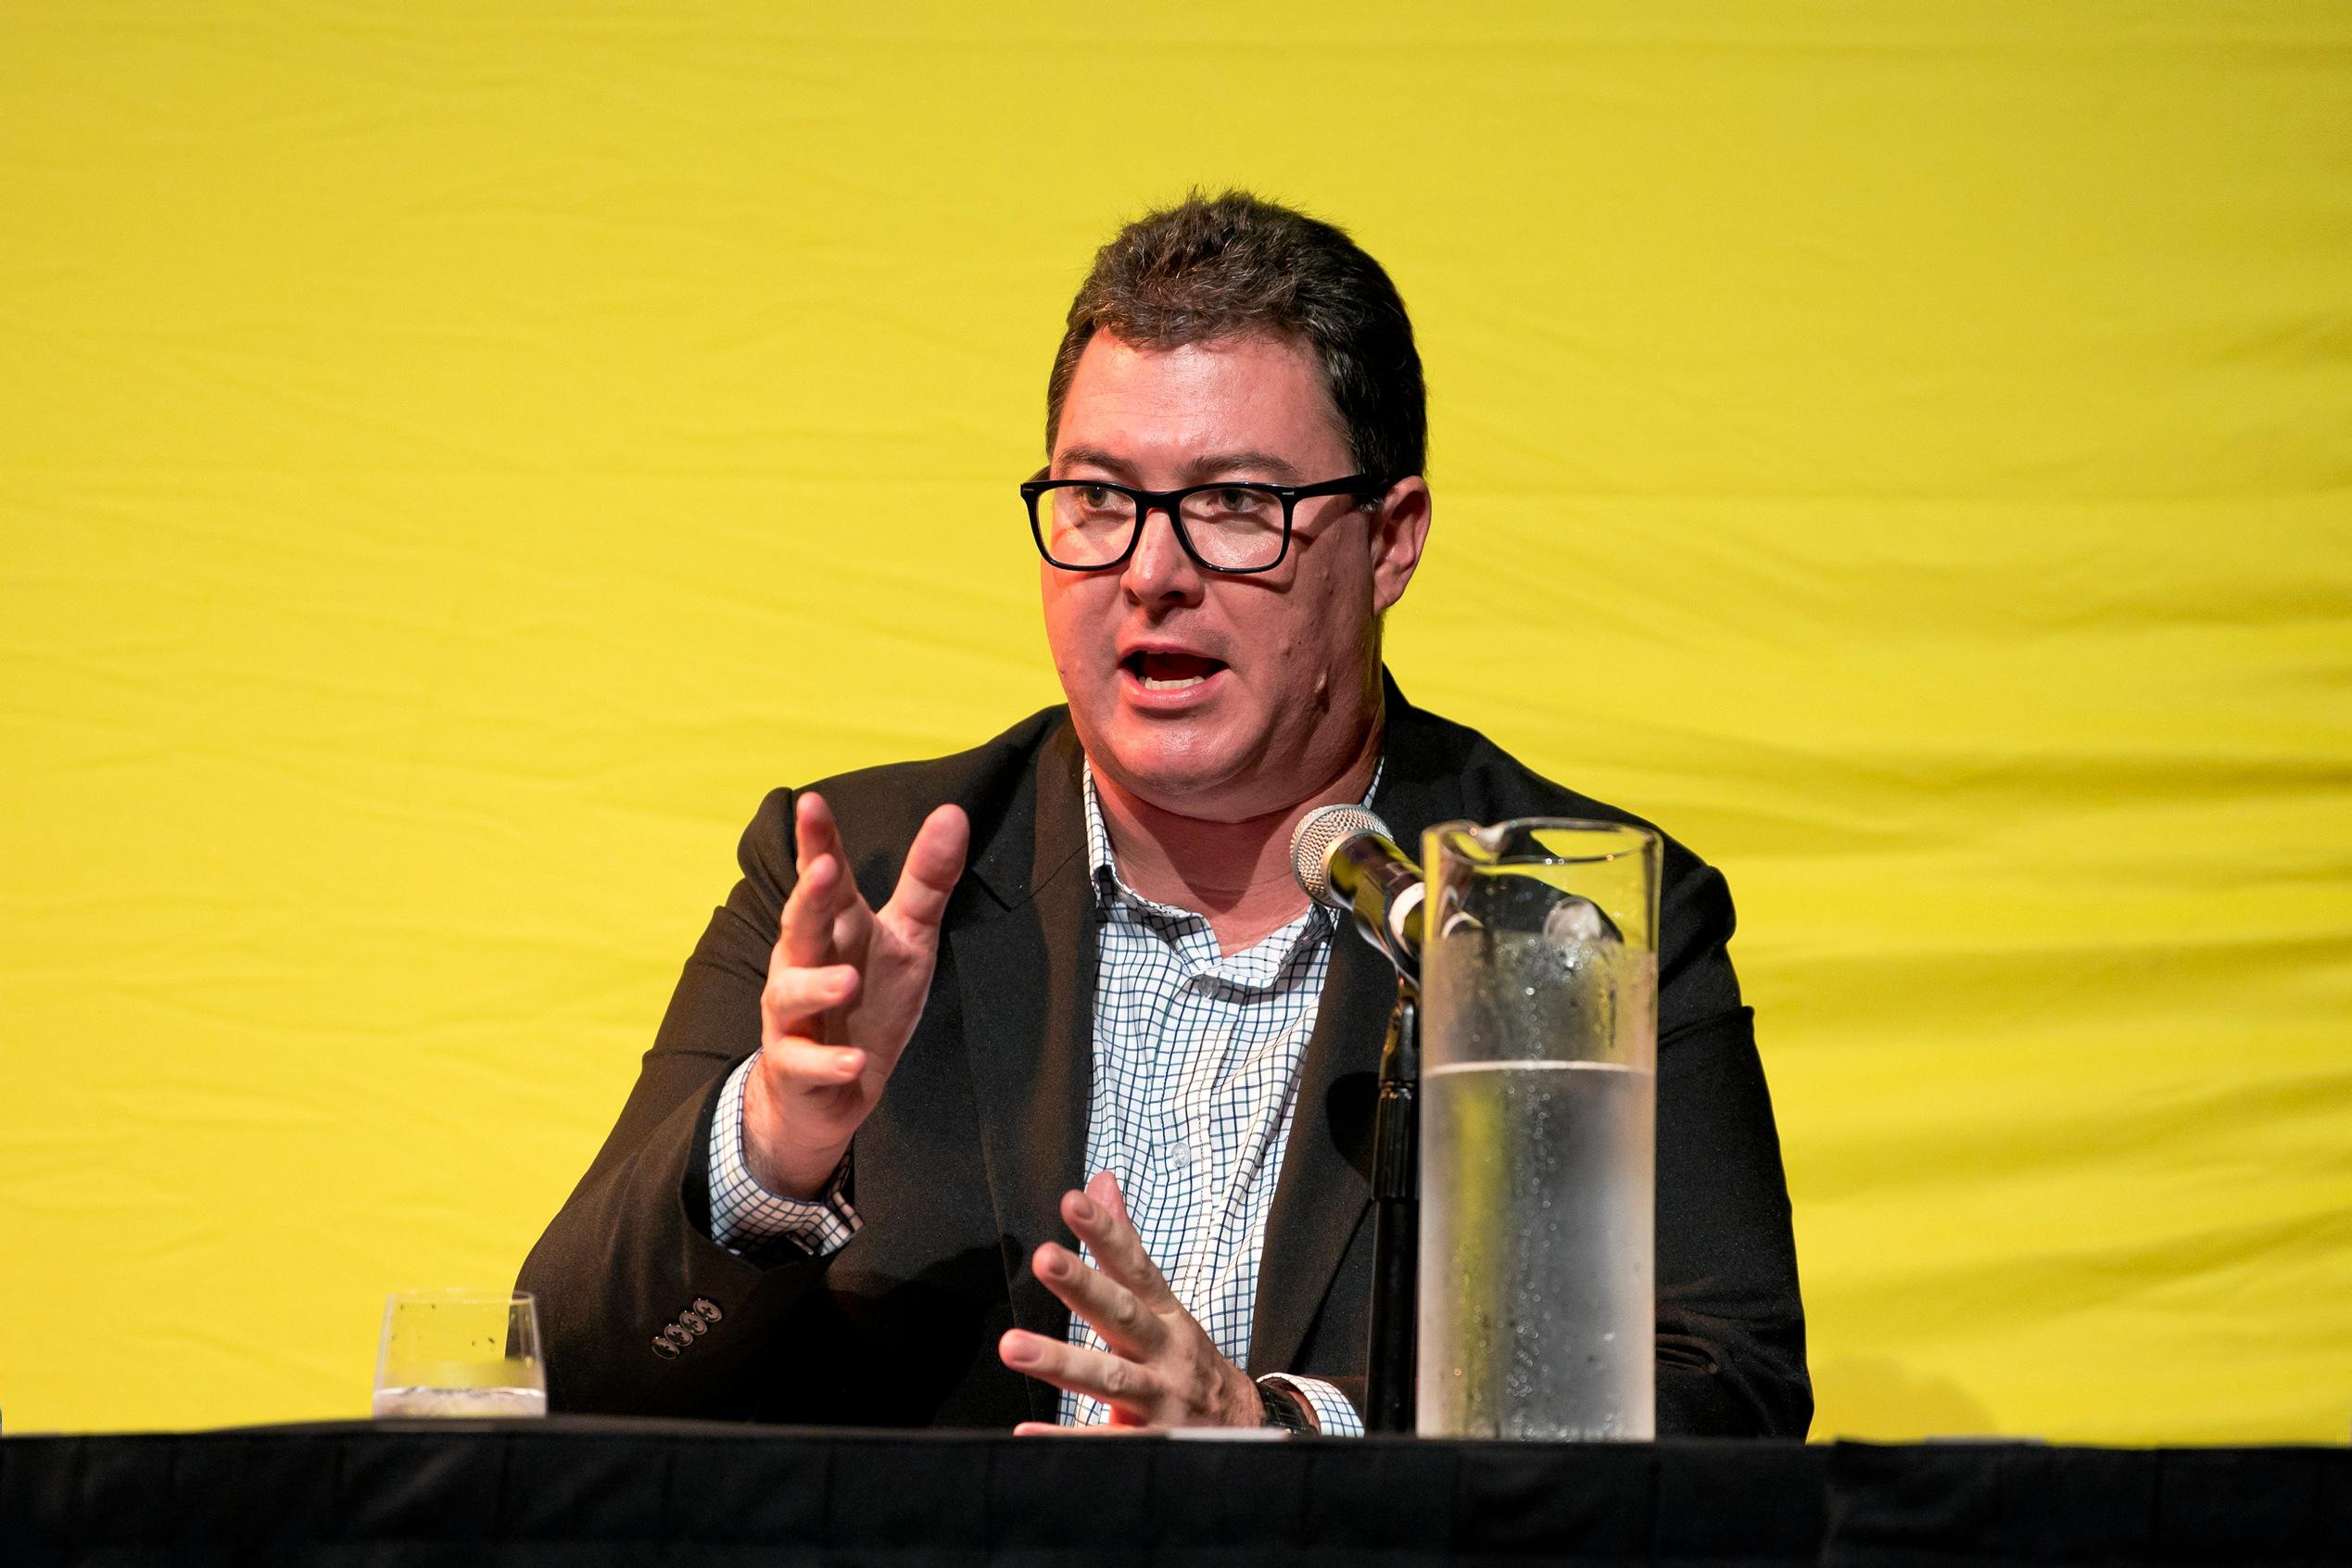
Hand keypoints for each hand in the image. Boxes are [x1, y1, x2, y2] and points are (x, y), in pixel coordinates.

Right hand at [742, 791, 968, 1198]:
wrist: (825, 1091)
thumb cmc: (868, 998)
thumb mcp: (908, 939)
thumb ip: (927, 881)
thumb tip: (953, 812)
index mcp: (832, 927)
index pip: (823, 877)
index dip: (817, 842)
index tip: (812, 802)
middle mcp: (801, 964)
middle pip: (800, 925)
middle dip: (808, 898)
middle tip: (825, 869)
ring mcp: (792, 1017)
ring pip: (791, 994)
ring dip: (817, 986)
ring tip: (848, 982)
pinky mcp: (796, 1067)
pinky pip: (805, 1063)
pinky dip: (828, 1062)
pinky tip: (853, 1061)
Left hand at [997, 1172, 1271, 1431]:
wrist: (1243, 1430)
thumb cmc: (1183, 1359)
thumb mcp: (1161, 1304)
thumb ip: (1124, 1247)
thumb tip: (1099, 1181)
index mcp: (1166, 1314)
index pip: (1135, 1266)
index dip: (1107, 1233)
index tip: (1073, 1202)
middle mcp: (1166, 1351)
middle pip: (1123, 1314)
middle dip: (1084, 1286)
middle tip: (1044, 1258)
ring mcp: (1161, 1398)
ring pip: (1111, 1379)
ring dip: (1061, 1362)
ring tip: (1011, 1346)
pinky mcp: (1153, 1443)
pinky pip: (1104, 1444)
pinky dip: (1063, 1439)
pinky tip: (1023, 1433)